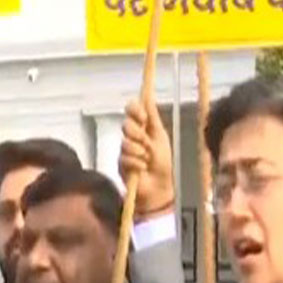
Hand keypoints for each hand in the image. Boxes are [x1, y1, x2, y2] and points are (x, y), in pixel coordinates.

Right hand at [119, 98, 174, 217]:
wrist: (159, 186)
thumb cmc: (162, 162)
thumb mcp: (160, 136)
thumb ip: (153, 118)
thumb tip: (148, 97)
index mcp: (142, 127)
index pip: (131, 110)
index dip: (134, 110)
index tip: (143, 116)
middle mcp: (131, 136)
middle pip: (126, 125)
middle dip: (138, 134)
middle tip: (147, 144)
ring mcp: (124, 150)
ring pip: (125, 143)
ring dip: (140, 152)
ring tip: (147, 160)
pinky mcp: (120, 164)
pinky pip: (125, 158)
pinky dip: (138, 164)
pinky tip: (143, 169)